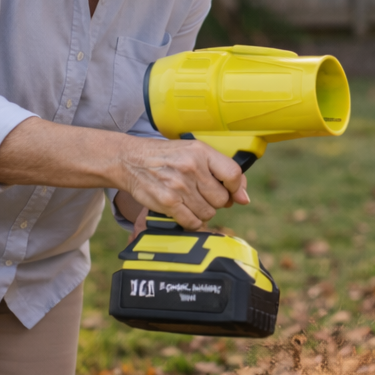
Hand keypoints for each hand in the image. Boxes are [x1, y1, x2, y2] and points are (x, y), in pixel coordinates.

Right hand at [117, 137, 249, 230]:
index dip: (237, 188)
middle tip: (204, 194)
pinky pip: (193, 222)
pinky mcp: (167, 203)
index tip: (233, 193)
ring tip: (191, 200)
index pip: (233, 174)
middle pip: (221, 199)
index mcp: (201, 152)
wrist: (131, 160)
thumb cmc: (166, 156)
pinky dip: (192, 222)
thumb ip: (221, 170)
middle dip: (217, 201)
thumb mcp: (194, 151)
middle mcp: (192, 168)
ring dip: (203, 211)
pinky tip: (185, 211)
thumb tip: (244, 198)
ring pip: (208, 213)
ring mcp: (179, 186)